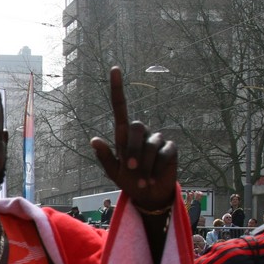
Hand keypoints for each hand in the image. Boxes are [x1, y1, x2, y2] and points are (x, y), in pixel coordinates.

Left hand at [90, 67, 177, 212]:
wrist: (148, 195)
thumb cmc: (128, 181)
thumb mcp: (112, 171)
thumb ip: (105, 156)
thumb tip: (93, 140)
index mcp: (123, 135)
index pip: (120, 107)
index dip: (117, 88)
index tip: (114, 68)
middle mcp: (141, 133)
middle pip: (136, 126)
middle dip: (132, 149)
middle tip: (129, 169)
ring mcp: (157, 140)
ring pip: (150, 144)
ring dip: (143, 165)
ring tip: (141, 180)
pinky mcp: (170, 149)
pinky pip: (164, 154)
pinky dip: (156, 169)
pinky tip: (153, 178)